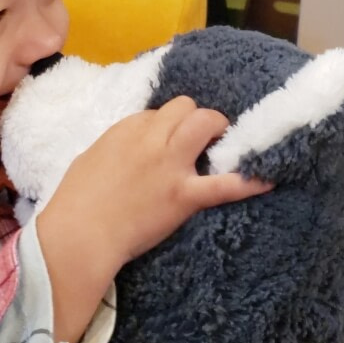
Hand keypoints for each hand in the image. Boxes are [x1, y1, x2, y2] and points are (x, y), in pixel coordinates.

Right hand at [37, 96, 271, 342]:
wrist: (79, 235)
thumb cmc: (74, 203)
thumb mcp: (91, 159)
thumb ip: (115, 148)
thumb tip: (129, 151)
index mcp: (125, 129)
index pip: (159, 113)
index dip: (167, 127)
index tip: (168, 143)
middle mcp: (150, 139)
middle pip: (186, 107)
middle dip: (196, 120)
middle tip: (201, 142)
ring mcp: (169, 165)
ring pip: (206, 123)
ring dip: (218, 131)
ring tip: (226, 146)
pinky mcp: (183, 195)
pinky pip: (223, 184)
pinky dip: (248, 182)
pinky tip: (268, 179)